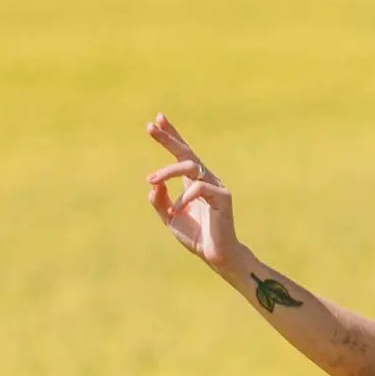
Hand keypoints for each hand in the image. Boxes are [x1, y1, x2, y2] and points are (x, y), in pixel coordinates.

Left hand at [146, 113, 241, 271]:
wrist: (216, 256)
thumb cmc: (196, 236)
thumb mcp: (169, 217)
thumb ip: (159, 201)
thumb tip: (153, 184)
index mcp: (193, 181)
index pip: (182, 153)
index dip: (172, 136)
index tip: (157, 119)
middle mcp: (205, 179)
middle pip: (186, 153)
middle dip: (168, 139)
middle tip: (151, 128)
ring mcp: (216, 186)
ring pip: (189, 167)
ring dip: (167, 171)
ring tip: (151, 180)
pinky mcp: (223, 197)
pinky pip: (198, 188)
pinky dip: (183, 198)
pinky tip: (176, 211)